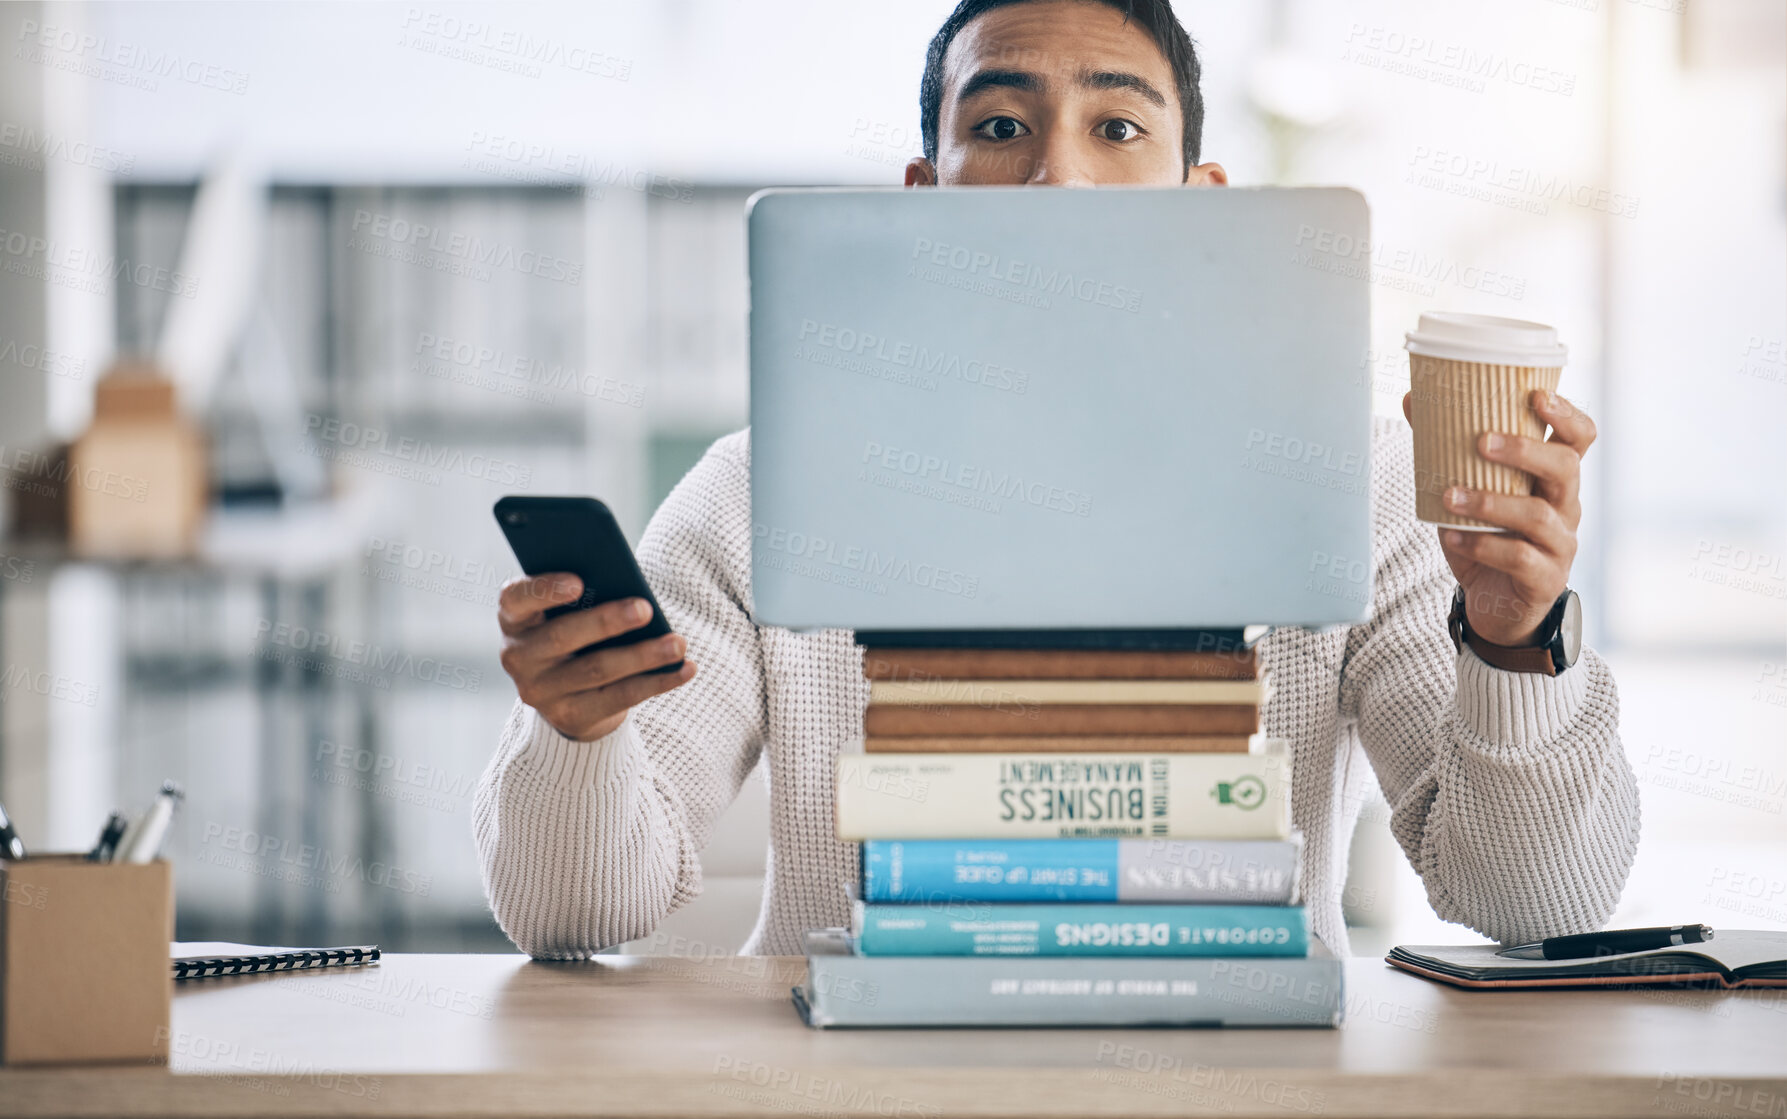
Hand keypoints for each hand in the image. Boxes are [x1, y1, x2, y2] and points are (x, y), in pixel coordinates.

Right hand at [496, 574, 695, 740]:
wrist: (567, 693)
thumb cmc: (575, 631)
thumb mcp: (568, 611)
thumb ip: (584, 597)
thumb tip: (630, 591)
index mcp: (514, 619)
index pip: (515, 599)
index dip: (545, 590)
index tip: (580, 582)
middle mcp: (519, 657)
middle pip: (562, 636)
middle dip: (607, 622)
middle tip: (645, 608)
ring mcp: (542, 692)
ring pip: (597, 670)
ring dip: (643, 655)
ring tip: (678, 643)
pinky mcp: (572, 717)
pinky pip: (620, 697)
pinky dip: (657, 681)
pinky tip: (684, 669)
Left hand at [1402, 389, 1594, 645]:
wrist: (1495, 606)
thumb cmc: (1486, 537)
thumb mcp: (1468, 490)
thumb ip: (1447, 449)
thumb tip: (1412, 399)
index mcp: (1553, 479)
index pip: (1579, 439)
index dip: (1566, 415)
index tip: (1537, 395)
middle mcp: (1565, 507)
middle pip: (1565, 468)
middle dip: (1525, 451)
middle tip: (1481, 441)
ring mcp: (1560, 544)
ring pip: (1539, 515)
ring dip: (1491, 502)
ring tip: (1450, 496)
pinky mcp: (1545, 579)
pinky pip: (1520, 559)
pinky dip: (1483, 545)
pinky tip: (1453, 537)